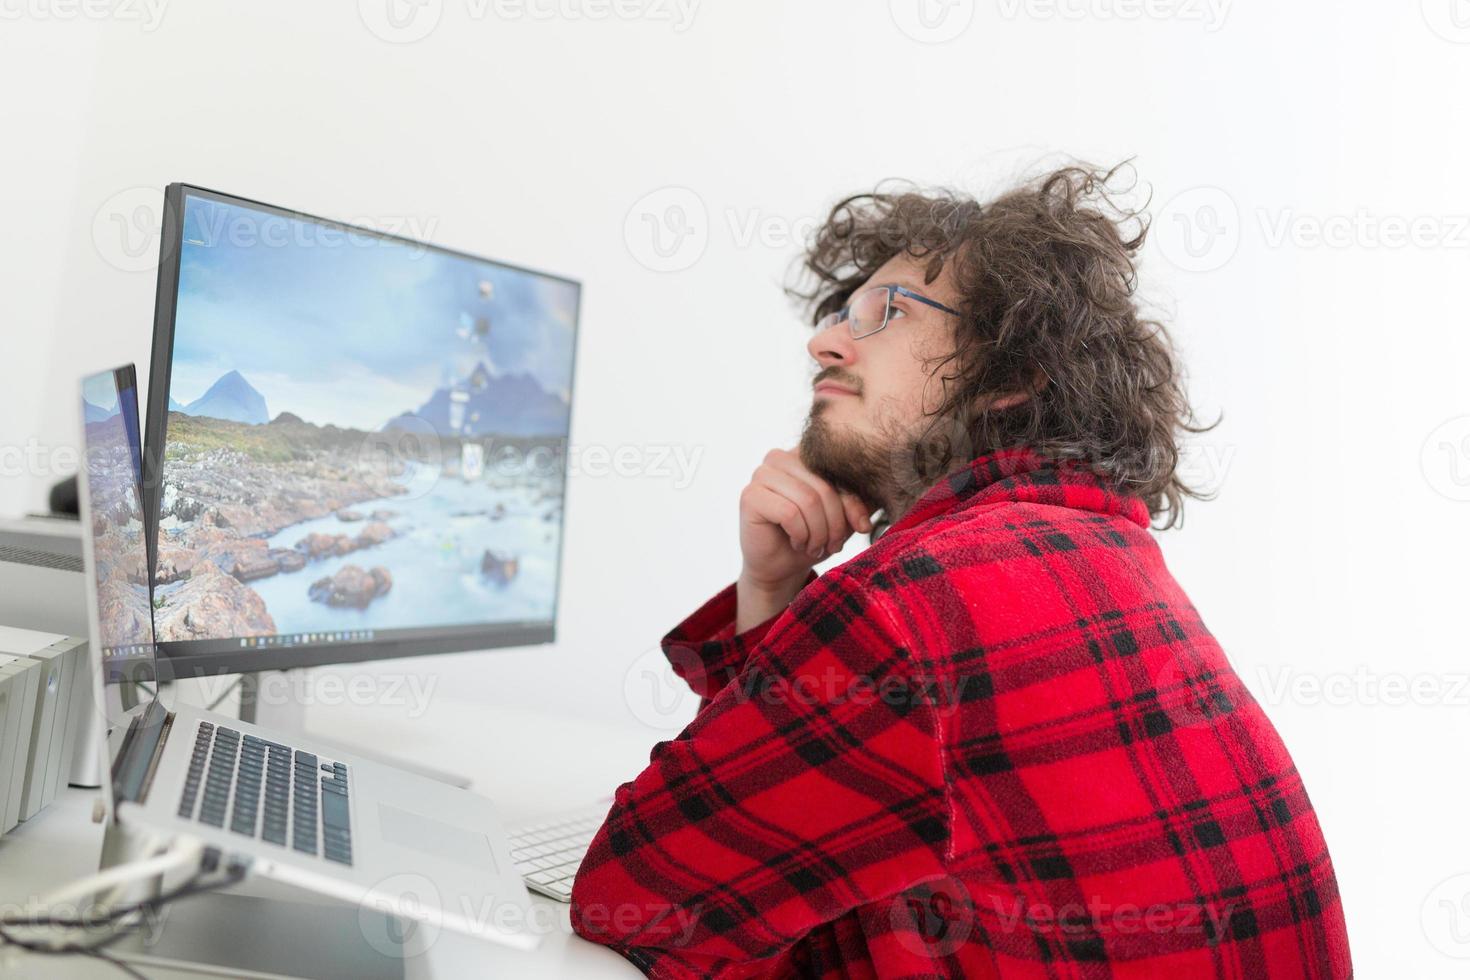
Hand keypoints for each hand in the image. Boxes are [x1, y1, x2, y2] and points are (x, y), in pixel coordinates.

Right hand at [735, 449, 873, 629]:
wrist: (780, 566)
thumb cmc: (812, 535)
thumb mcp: (844, 515)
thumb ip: (861, 498)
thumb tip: (884, 486)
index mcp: (803, 453)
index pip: (838, 469)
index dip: (853, 500)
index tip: (861, 526)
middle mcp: (779, 457)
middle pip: (823, 486)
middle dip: (835, 522)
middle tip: (834, 544)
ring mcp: (761, 474)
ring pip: (808, 500)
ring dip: (818, 532)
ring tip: (816, 546)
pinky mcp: (750, 496)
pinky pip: (789, 513)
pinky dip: (801, 535)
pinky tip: (798, 544)